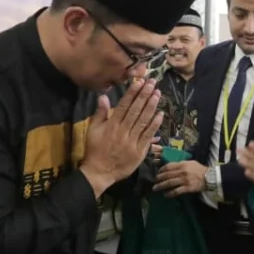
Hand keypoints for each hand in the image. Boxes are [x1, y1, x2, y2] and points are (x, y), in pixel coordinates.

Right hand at [80, 81, 163, 197]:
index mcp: (112, 125)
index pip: (124, 105)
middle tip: (152, 83)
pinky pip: (148, 135)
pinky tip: (161, 114)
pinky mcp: (140, 150)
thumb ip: (100, 113)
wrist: (100, 171)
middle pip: (136, 110)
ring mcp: (132, 141)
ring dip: (151, 106)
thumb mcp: (92, 130)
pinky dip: (155, 125)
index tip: (139, 82)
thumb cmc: (95, 150)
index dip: (132, 93)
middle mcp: (123, 131)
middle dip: (144, 95)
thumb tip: (104, 96)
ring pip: (143, 121)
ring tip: (157, 94)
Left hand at [153, 160, 207, 197]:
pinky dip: (170, 193)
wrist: (210, 177)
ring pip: (169, 183)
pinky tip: (165, 195)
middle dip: (158, 179)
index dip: (161, 170)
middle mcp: (182, 172)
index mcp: (182, 164)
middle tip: (153, 181)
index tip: (157, 173)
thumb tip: (171, 166)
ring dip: (161, 186)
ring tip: (155, 188)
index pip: (168, 166)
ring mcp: (184, 180)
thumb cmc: (200, 169)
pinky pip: (176, 191)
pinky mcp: (187, 188)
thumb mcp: (190, 163)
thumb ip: (181, 164)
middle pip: (167, 175)